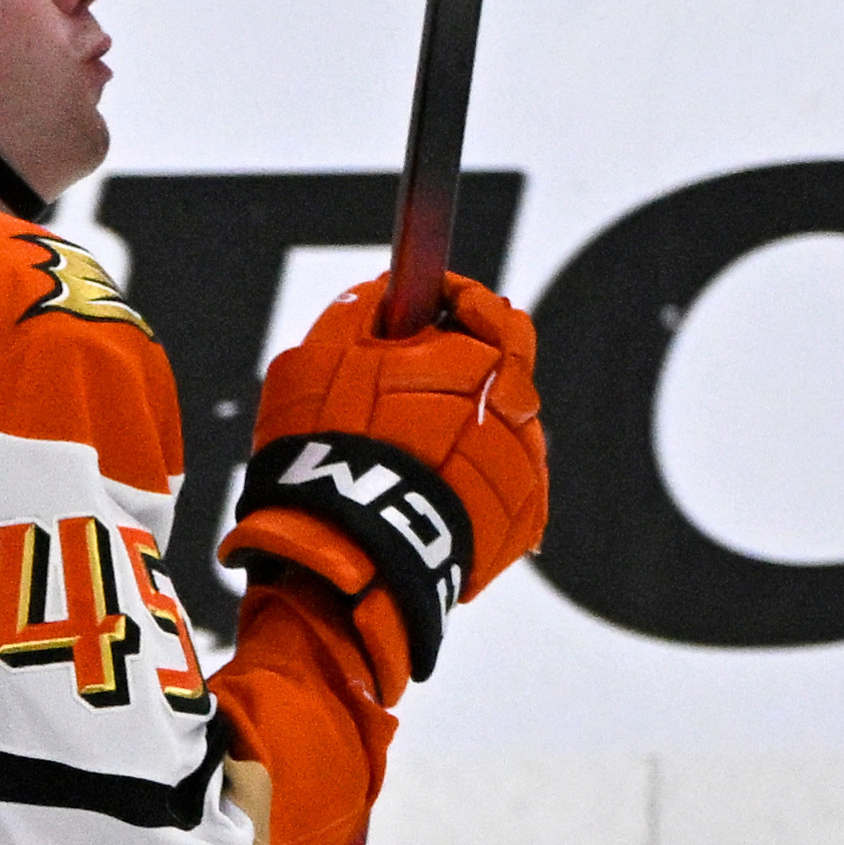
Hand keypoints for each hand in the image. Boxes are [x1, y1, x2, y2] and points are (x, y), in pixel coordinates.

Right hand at [224, 267, 545, 694]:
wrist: (348, 554)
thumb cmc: (329, 446)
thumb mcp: (320, 358)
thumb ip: (357, 313)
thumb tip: (384, 290)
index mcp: (481, 365)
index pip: (499, 319)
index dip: (466, 306)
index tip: (438, 305)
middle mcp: (516, 416)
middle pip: (501, 381)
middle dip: (459, 379)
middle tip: (403, 395)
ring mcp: (523, 474)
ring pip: (501, 437)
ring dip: (465, 436)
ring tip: (408, 458)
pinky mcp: (519, 526)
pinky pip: (503, 491)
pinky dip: (471, 486)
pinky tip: (426, 496)